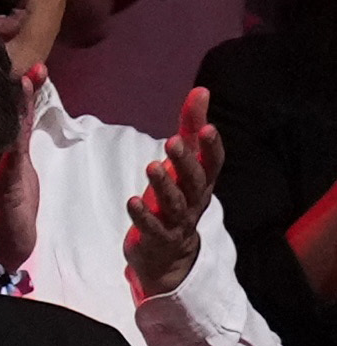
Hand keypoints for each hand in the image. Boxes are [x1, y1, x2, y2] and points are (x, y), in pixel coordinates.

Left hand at [131, 93, 226, 299]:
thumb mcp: (184, 163)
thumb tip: (201, 90)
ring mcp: (177, 222)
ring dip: (164, 186)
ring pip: (175, 204)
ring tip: (151, 166)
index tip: (208, 127)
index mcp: (202, 183)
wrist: (168, 254)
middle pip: (194, 181)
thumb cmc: (177, 198)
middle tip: (172, 141)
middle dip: (185, 162)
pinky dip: (143, 216)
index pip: (214, 163)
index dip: (213, 147)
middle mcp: (194, 201)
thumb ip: (191, 126)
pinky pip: (153, 228)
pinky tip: (131, 201)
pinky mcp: (157, 239)